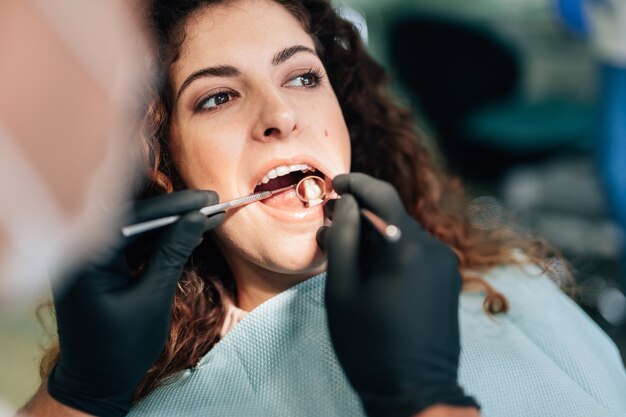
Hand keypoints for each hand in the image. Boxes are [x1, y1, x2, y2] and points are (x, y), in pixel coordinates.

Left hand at [47, 190, 223, 416]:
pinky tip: (187, 233)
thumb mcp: (153, 298)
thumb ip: (172, 254)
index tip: (206, 199)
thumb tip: (196, 219)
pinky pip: (132, 242)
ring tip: (206, 215)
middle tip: (211, 202)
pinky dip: (159, 239)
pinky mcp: (100, 265)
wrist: (95, 381)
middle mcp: (81, 251)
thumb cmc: (120, 348)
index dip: (173, 206)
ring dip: (170, 222)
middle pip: (133, 216)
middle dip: (174, 210)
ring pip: (135, 227)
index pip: (132, 218)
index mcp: (86, 259)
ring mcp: (89, 257)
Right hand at [318, 173, 477, 416]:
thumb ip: (344, 239)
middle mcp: (435, 249)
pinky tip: (372, 268)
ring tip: (347, 253)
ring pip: (404, 234)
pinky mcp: (448, 280)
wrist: (415, 390)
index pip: (382, 195)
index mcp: (408, 249)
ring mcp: (446, 265)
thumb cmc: (370, 344)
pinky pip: (417, 252)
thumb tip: (350, 204)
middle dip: (361, 215)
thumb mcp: (343, 290)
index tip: (335, 184)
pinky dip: (393, 251)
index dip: (356, 183)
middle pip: (393, 216)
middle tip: (331, 225)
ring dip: (376, 235)